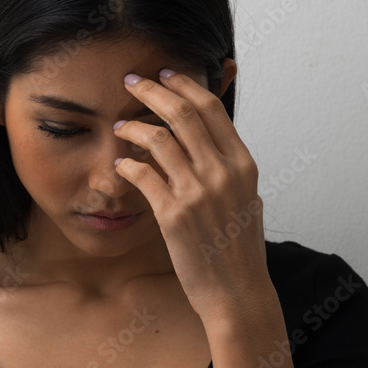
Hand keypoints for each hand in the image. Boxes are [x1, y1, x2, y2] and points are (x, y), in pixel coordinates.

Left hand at [114, 67, 274, 327]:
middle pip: (182, 114)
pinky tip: (120, 164)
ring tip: (119, 126)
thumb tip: (216, 146)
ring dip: (132, 127)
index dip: (184, 85)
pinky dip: (127, 164)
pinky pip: (142, 174)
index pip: (211, 108)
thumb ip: (231, 170)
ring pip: (158, 140)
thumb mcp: (247, 199)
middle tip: (131, 82)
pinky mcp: (173, 214)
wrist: (237, 292)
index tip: (165, 75)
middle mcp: (222, 172)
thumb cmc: (240, 249)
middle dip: (152, 91)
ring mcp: (198, 192)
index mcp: (243, 164)